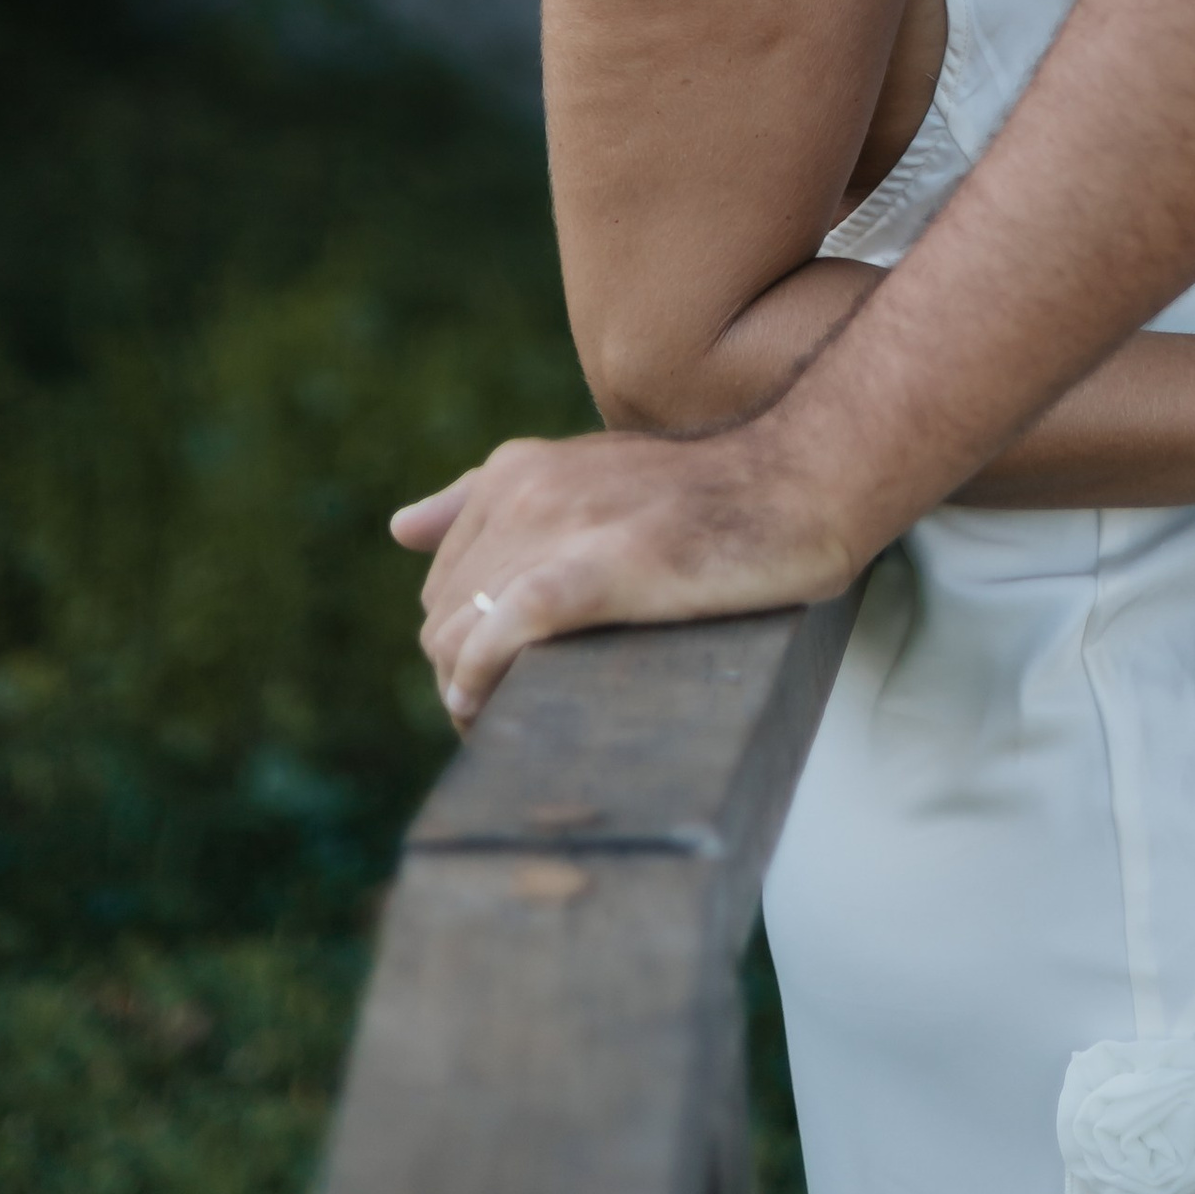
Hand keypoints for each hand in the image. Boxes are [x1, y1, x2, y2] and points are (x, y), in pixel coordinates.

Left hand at [390, 425, 859, 728]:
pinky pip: (496, 639)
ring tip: (520, 724)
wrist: (794, 484)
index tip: (504, 685)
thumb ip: (489, 497)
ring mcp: (557, 527)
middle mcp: (523, 490)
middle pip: (440, 619)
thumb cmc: (702, 496)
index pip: (441, 586)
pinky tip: (496, 709)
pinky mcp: (595, 570)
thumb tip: (400, 527)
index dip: (464, 648)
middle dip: (465, 678)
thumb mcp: (586, 474)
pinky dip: (481, 683)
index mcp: (516, 470)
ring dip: (472, 695)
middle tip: (519, 716)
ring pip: (456, 637)